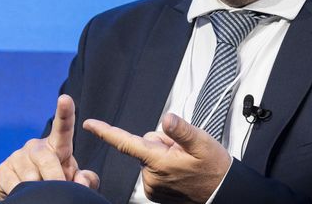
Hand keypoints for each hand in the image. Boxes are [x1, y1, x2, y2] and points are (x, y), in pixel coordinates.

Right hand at [0, 94, 99, 199]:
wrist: (30, 192)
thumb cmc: (57, 179)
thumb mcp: (74, 178)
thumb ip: (85, 179)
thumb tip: (81, 180)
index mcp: (58, 144)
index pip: (63, 126)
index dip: (65, 112)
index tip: (65, 99)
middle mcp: (36, 145)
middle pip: (46, 159)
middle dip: (55, 178)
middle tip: (60, 189)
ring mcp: (18, 155)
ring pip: (31, 177)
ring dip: (40, 190)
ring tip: (43, 191)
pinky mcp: (3, 168)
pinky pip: (15, 186)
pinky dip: (24, 193)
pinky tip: (26, 192)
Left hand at [83, 113, 231, 203]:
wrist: (222, 192)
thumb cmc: (214, 167)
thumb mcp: (202, 143)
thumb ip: (182, 131)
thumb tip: (167, 119)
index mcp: (158, 162)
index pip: (125, 143)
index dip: (106, 132)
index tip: (89, 124)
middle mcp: (151, 176)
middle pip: (144, 144)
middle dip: (162, 142)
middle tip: (183, 150)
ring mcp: (152, 186)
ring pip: (149, 155)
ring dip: (164, 154)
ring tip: (184, 161)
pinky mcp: (155, 192)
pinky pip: (153, 168)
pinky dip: (165, 165)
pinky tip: (180, 169)